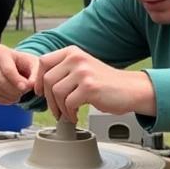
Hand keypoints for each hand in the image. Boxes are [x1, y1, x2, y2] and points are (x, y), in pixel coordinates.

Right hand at [0, 44, 38, 103]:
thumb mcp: (34, 64)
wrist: (11, 62)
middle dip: (13, 90)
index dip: (17, 82)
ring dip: (7, 95)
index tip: (26, 89)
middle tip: (23, 94)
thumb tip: (30, 86)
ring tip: (18, 96)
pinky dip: (0, 98)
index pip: (7, 70)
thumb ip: (35, 75)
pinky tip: (10, 99)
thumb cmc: (24, 63)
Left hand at [33, 46, 152, 121]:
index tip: (40, 92)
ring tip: (67, 114)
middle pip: (47, 79)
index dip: (38, 80)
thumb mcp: (83, 69)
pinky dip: (69, 113)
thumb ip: (64, 71)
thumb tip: (41, 86)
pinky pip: (68, 103)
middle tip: (56, 110)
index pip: (43, 62)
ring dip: (59, 108)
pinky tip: (75, 116)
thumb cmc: (108, 84)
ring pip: (56, 92)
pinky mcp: (89, 88)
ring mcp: (83, 72)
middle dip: (49, 99)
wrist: (131, 90)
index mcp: (73, 52)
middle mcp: (77, 59)